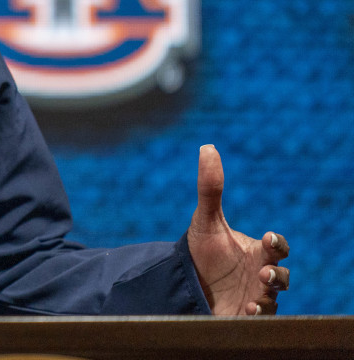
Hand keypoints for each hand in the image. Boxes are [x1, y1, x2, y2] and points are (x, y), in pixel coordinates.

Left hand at [187, 145, 289, 314]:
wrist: (186, 281)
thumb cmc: (202, 251)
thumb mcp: (204, 220)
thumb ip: (210, 187)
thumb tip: (207, 147)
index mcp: (256, 252)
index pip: (276, 247)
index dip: (275, 243)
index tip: (267, 237)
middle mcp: (260, 275)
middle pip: (282, 277)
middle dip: (277, 276)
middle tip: (264, 272)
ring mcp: (254, 297)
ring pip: (273, 300)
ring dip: (268, 297)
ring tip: (256, 294)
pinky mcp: (242, 316)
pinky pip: (259, 320)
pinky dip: (256, 316)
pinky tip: (245, 311)